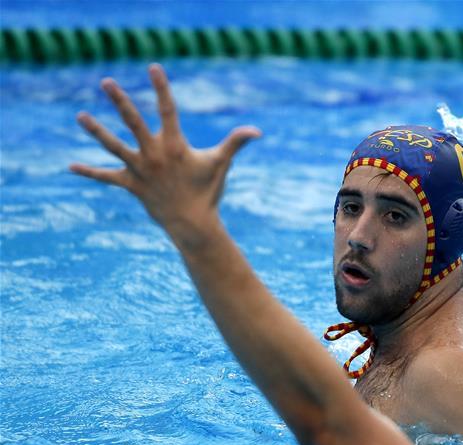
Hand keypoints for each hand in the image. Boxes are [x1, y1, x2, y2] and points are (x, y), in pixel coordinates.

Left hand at [70, 64, 259, 248]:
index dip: (161, 87)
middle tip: (106, 82)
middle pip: (133, 123)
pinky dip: (90, 172)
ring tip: (80, 116)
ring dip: (96, 131)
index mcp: (174, 145)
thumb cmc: (208, 191)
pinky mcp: (131, 185)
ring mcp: (140, 170)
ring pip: (114, 146)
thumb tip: (257, 131)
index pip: (167, 110)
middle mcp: (153, 154)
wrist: (193, 224)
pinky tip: (71, 166)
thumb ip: (236, 143)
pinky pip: (107, 177)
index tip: (153, 67)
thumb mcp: (221, 164)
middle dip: (119, 101)